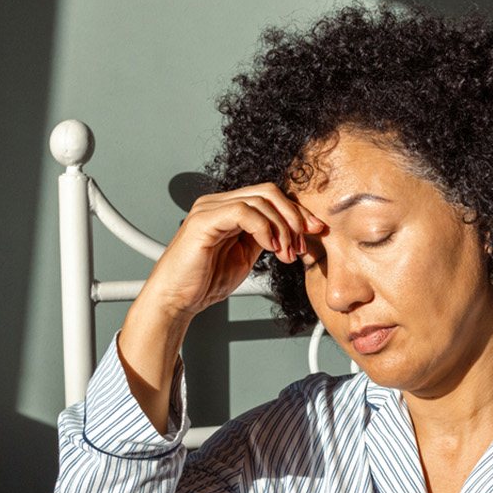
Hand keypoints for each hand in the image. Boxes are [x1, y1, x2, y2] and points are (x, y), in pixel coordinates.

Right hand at [114, 183, 324, 429]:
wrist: (177, 301)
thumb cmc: (204, 282)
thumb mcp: (245, 257)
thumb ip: (264, 238)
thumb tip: (291, 231)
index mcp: (228, 209)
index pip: (270, 197)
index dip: (297, 212)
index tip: (315, 231)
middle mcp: (218, 203)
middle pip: (269, 192)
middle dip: (294, 217)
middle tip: (303, 243)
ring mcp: (209, 208)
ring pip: (261, 200)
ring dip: (282, 227)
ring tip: (286, 253)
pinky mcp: (204, 221)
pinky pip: (243, 212)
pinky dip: (265, 228)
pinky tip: (271, 247)